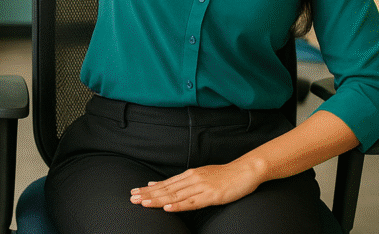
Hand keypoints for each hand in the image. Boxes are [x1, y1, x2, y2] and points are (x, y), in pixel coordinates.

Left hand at [129, 162, 262, 211]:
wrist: (246, 171)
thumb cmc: (224, 175)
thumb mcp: (201, 176)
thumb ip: (184, 181)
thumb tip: (163, 183)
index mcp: (189, 175)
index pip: (165, 183)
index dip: (149, 189)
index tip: (134, 192)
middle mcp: (192, 179)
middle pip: (167, 189)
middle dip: (148, 194)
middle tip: (132, 198)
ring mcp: (202, 187)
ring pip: (176, 195)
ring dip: (158, 200)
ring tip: (144, 203)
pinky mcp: (212, 196)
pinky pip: (193, 202)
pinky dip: (179, 205)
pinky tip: (169, 208)